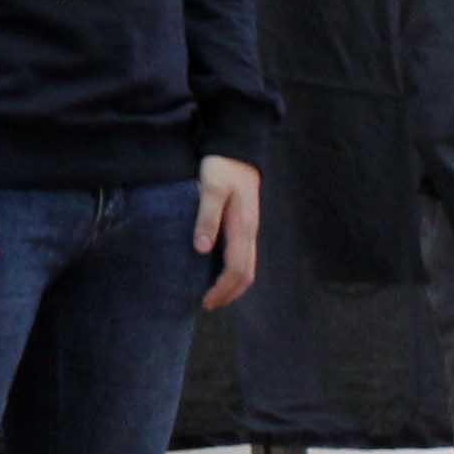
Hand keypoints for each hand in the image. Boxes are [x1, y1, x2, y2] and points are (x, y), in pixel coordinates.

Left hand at [194, 155, 260, 310]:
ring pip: (247, 267)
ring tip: (213, 295)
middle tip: (208, 305)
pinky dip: (233, 271)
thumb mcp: (211, 188)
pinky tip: (218, 272)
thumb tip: (202, 249)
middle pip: (246, 274)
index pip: (237, 269)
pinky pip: (243, 256)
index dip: (222, 289)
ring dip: (232, 285)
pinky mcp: (245, 224)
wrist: (237, 148)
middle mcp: (250, 232)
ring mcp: (250, 229)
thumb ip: (206, 218)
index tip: (205, 301)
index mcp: (243, 227)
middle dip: (229, 294)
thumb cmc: (222, 167)